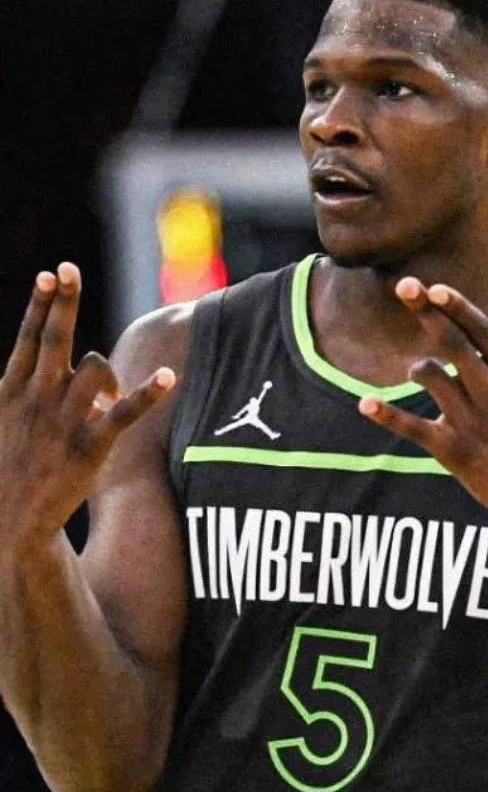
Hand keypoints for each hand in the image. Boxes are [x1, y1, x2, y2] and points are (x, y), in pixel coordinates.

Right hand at [0, 263, 174, 543]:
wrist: (7, 522)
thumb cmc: (9, 471)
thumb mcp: (3, 423)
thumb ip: (27, 392)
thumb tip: (65, 371)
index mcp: (10, 391)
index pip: (28, 338)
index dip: (41, 304)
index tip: (51, 274)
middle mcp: (35, 398)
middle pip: (54, 339)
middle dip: (62, 303)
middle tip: (69, 268)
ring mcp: (63, 420)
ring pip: (94, 369)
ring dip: (109, 374)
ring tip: (107, 398)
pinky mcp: (89, 445)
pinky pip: (124, 413)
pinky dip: (146, 393)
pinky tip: (168, 375)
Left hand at [358, 279, 487, 526]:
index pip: (484, 332)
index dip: (456, 306)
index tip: (433, 287)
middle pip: (451, 344)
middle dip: (426, 313)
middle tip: (402, 287)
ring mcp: (472, 424)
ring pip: (431, 379)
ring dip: (420, 368)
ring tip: (422, 369)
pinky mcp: (454, 453)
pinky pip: (412, 429)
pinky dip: (387, 416)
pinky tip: (366, 404)